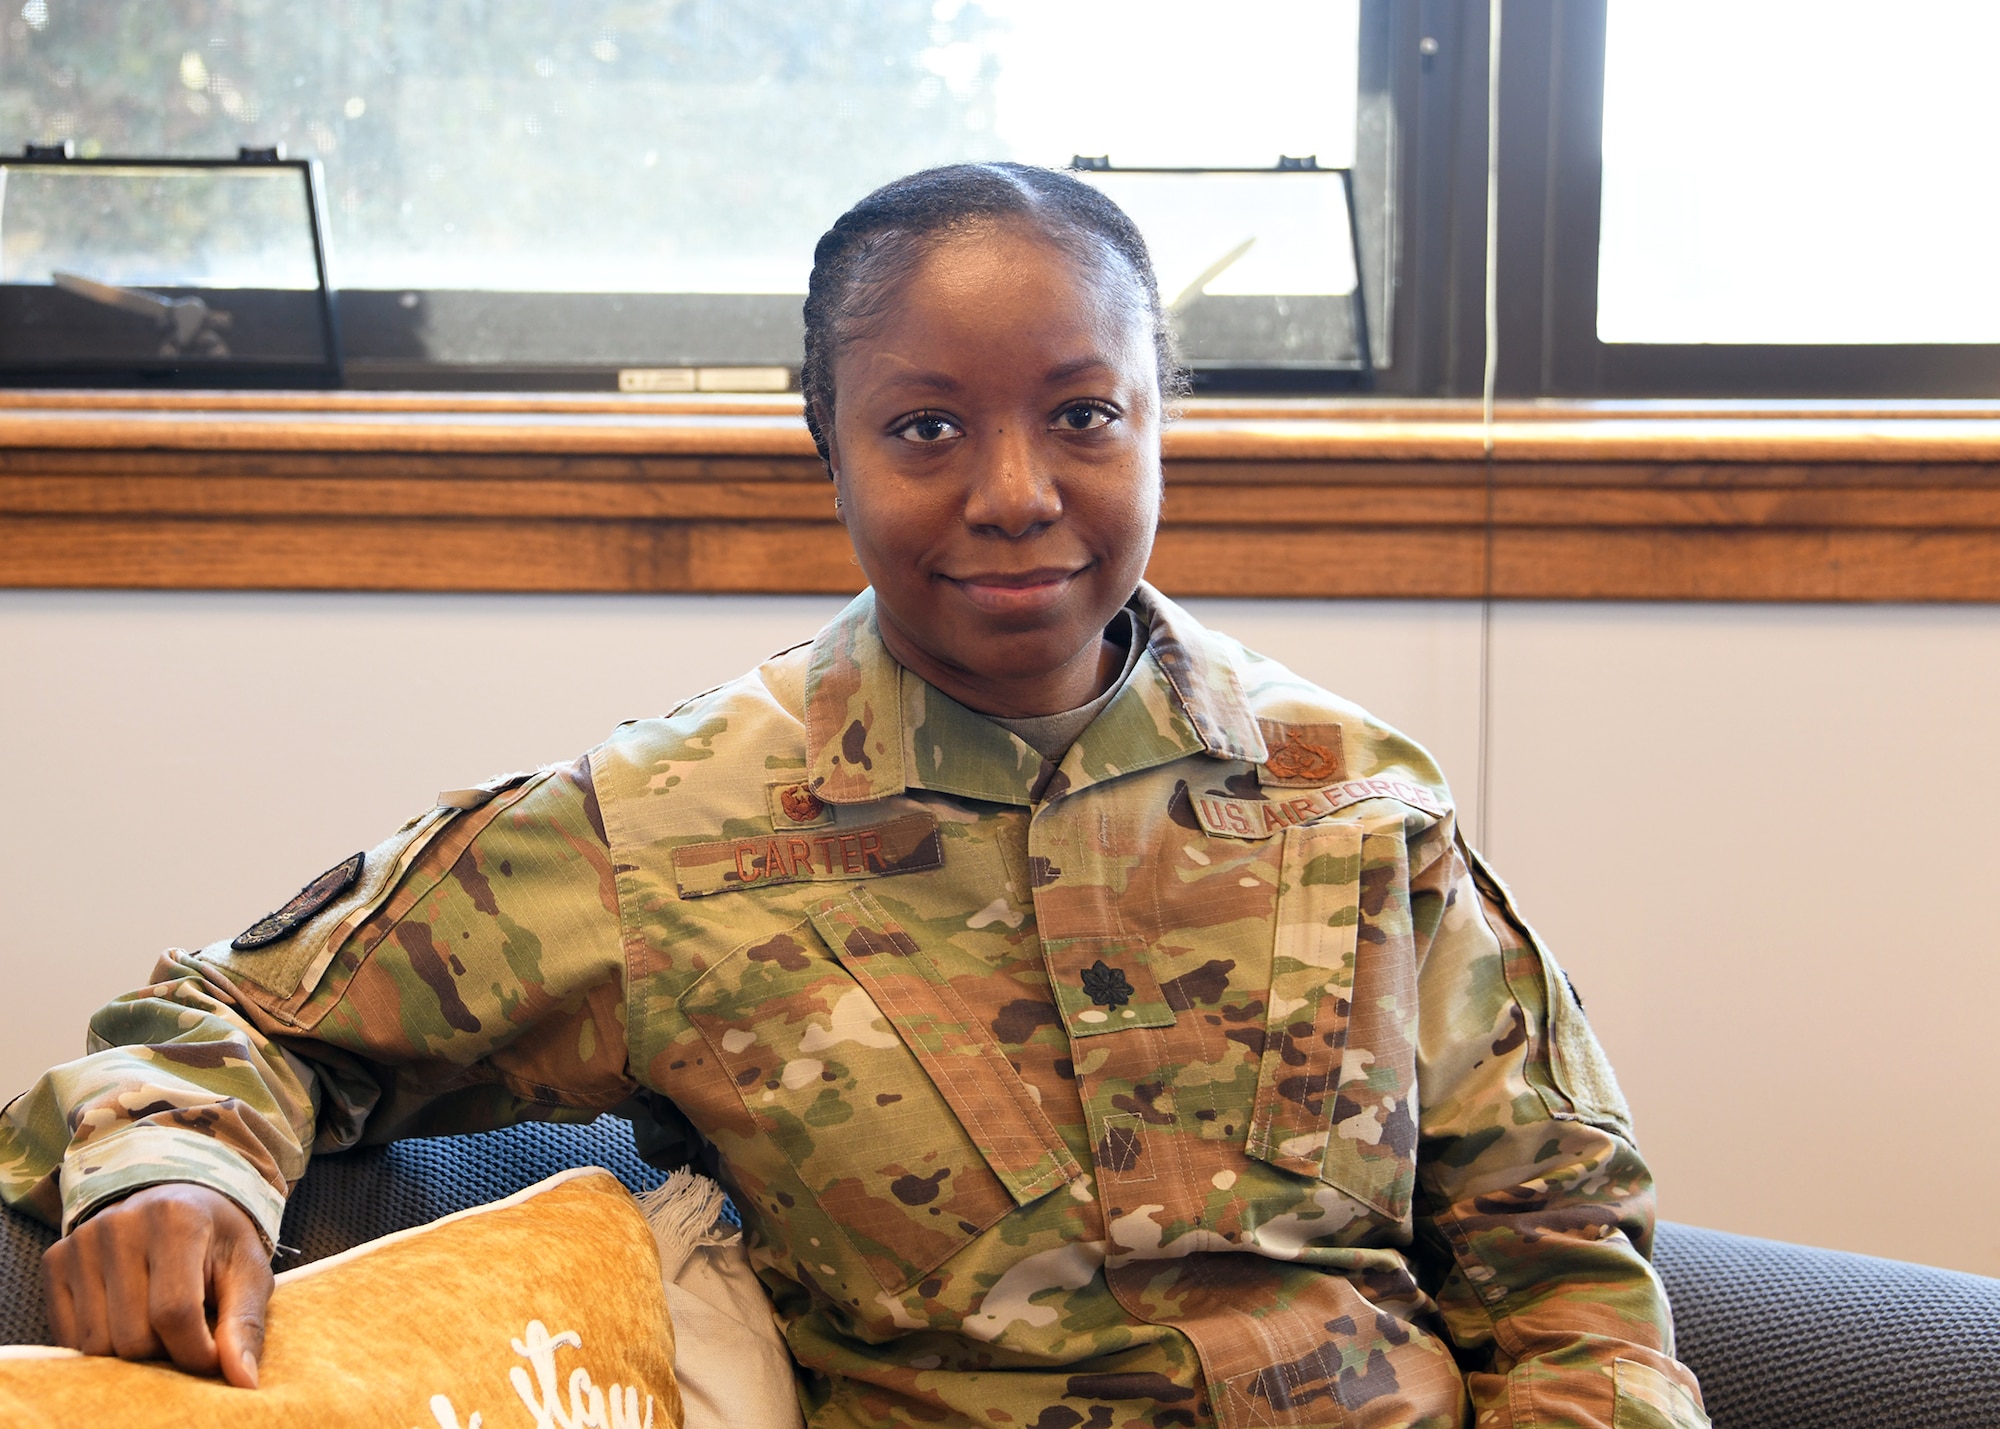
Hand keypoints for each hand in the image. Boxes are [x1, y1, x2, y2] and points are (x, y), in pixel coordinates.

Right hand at [41, 1182, 272, 1386]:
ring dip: (132, 1351)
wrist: (176, 1198)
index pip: (175, 1314)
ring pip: (97, 1345)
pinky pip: (69, 1337)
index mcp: (176, 1219)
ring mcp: (80, 1241)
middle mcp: (120, 1225)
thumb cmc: (217, 1240)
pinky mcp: (55, 1261)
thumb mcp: (247, 1272)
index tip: (212, 1359)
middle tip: (186, 1331)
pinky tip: (126, 1317)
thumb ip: (245, 1324)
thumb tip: (244, 1382)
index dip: (196, 1353)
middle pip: (132, 1337)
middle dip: (165, 1352)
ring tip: (157, 1322)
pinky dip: (101, 1344)